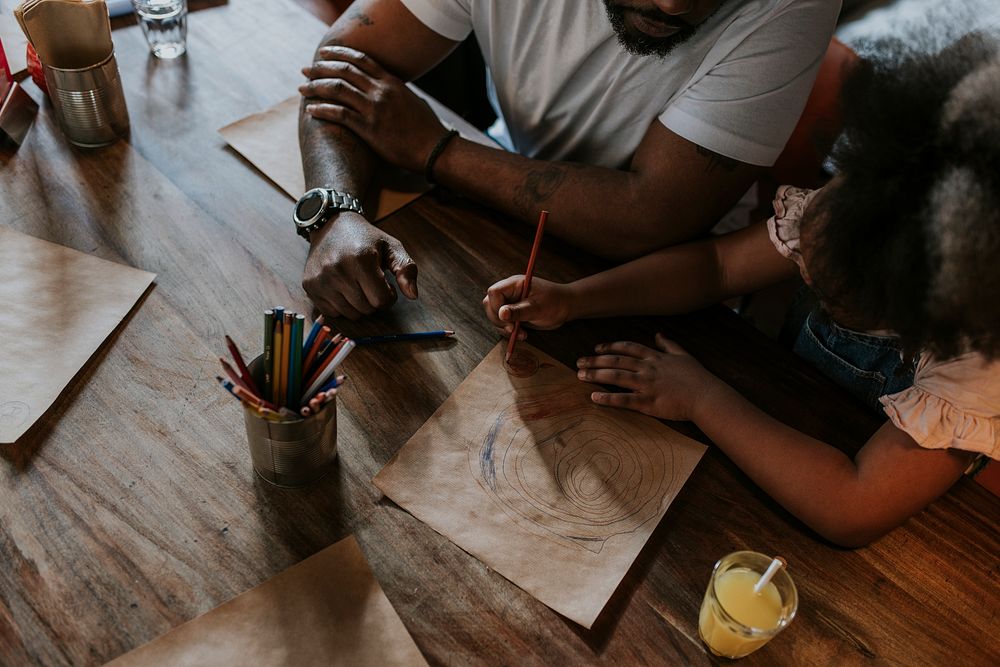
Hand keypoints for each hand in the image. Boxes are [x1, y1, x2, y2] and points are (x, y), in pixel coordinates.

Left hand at [300, 46, 447, 172]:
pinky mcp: (369, 128)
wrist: (434, 149)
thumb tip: (387, 88)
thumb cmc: (426, 129)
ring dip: (316, 87)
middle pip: (344, 71)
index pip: (360, 60)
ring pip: (337, 89)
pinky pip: (340, 114)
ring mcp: (374, 109)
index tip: (324, 53)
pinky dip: (322, 110)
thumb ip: (395, 91)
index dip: (339, 54)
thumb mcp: (411, 101)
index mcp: (391, 82)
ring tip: (302, 88)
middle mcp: (380, 91)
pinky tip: (311, 110)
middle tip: (305, 69)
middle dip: (321, 68)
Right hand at [302, 212, 417, 318]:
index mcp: (360, 259)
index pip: (381, 300)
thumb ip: (407, 269)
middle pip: (366, 309)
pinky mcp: (309, 286)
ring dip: (359, 305)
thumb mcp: (392, 247)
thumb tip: (413, 296)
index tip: (385, 282)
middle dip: (374, 300)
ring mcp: (320, 279)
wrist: (332, 225)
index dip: (389, 295)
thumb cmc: (366, 239)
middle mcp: (337, 270)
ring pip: (350, 315)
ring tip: (357, 285)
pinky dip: (341, 306)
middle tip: (370, 282)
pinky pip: (332, 313)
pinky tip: (343, 288)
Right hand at [482, 276, 575, 339]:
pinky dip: (509, 332)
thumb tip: (501, 313)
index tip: (507, 319)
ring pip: (495, 316)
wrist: (565, 308)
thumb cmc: (555, 303)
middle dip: (499, 320)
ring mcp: (510, 303)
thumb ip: (519, 311)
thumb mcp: (538, 308)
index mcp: (514, 284)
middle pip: (490, 305)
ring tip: (521, 334)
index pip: (494, 292)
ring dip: (504, 329)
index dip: (496, 307)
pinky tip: (522, 334)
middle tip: (512, 329)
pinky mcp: (513, 314)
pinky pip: (503, 323)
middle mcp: (509, 293)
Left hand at [576, 334, 723, 420]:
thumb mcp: (683, 355)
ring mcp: (646, 385)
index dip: (610, 347)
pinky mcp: (648, 402)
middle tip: (579, 361)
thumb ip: (669, 345)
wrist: (706, 396)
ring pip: (615, 377)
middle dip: (595, 360)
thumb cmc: (697, 378)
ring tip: (580, 375)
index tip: (596, 348)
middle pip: (616, 361)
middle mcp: (647, 368)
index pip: (627, 348)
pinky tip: (594, 398)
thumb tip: (659, 334)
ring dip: (595, 375)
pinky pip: (624, 400)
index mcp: (654, 357)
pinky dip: (607, 398)